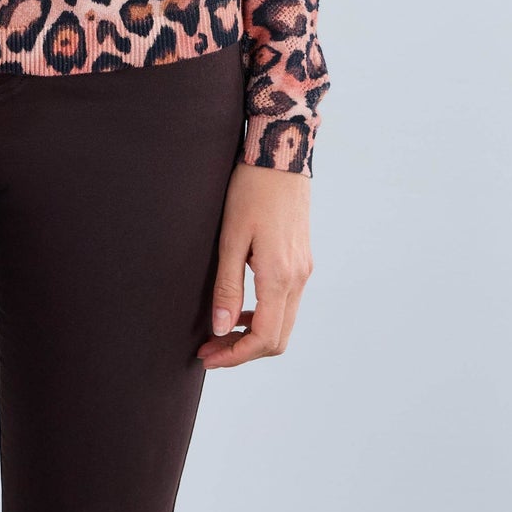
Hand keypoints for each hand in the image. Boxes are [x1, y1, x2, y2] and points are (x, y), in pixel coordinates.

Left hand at [196, 161, 313, 367]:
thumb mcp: (231, 237)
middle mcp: (298, 279)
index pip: (264, 338)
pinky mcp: (302, 260)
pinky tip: (240, 308)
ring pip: (284, 323)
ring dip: (253, 335)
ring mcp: (304, 270)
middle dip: (243, 352)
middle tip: (209, 350)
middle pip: (277, 339)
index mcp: (280, 276)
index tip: (208, 357)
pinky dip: (264, 315)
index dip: (235, 355)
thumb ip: (227, 286)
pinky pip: (286, 303)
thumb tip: (221, 330)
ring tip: (219, 333)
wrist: (280, 153)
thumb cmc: (250, 190)